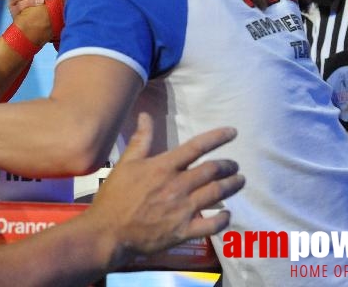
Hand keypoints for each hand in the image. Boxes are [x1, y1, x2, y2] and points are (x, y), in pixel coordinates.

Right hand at [88, 113, 242, 266]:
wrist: (109, 231)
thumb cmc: (114, 196)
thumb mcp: (125, 163)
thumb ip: (140, 140)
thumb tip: (145, 115)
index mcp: (164, 167)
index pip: (196, 147)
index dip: (217, 138)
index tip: (233, 132)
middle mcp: (177, 186)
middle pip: (212, 171)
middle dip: (228, 166)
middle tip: (235, 165)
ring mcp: (183, 210)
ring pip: (216, 194)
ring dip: (231, 186)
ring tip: (239, 181)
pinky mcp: (184, 231)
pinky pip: (212, 225)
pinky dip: (223, 219)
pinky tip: (227, 214)